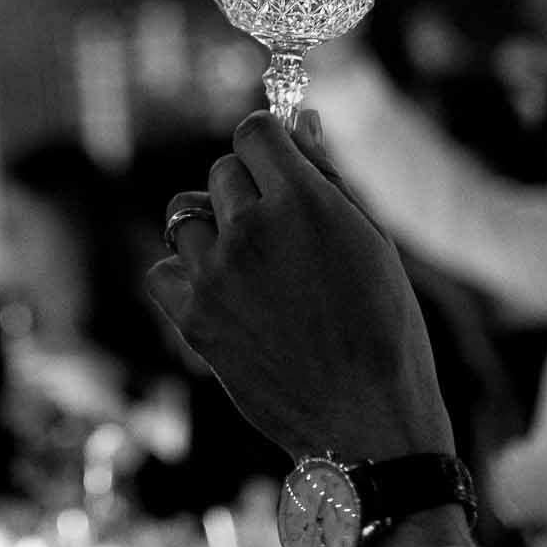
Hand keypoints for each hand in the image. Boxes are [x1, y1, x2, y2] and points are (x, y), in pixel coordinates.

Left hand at [146, 109, 452, 464]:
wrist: (367, 422)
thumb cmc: (384, 328)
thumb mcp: (371, 240)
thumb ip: (328, 177)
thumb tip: (299, 125)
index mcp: (304, 201)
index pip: (253, 131)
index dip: (267, 148)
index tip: (279, 171)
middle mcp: (252, 228)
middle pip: (221, 172)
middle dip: (248, 193)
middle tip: (280, 236)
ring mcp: (216, 274)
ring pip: (185, 215)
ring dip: (212, 231)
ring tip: (248, 266)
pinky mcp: (193, 318)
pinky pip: (162, 270)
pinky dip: (183, 278)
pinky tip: (219, 294)